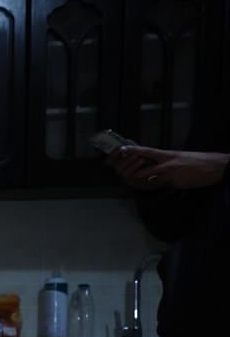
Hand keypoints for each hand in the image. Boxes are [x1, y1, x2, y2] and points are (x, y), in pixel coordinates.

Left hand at [107, 146, 229, 189]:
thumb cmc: (197, 162)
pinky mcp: (175, 180)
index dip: (131, 151)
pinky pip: (158, 184)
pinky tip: (150, 185)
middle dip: (129, 171)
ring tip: (134, 180)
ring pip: (146, 176)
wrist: (215, 166)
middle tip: (125, 175)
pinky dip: (151, 185)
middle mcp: (166, 161)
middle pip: (140, 165)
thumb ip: (165, 162)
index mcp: (167, 154)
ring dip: (138, 180)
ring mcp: (169, 171)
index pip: (145, 151)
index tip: (121, 150)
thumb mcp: (179, 158)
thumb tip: (152, 169)